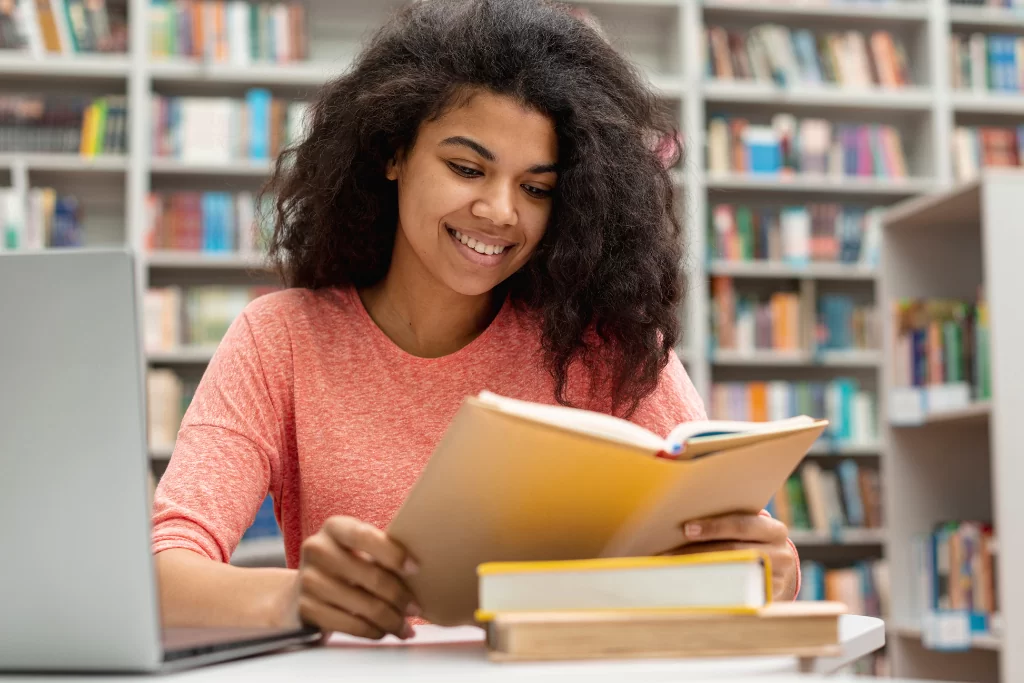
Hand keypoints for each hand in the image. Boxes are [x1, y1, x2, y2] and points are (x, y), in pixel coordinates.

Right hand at [293, 516, 420, 639]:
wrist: (303, 586)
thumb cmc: (344, 562)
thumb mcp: (357, 547)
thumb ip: (381, 550)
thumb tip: (418, 570)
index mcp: (335, 527)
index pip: (365, 536)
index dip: (393, 553)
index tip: (415, 568)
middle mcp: (317, 550)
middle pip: (371, 576)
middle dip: (400, 596)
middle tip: (416, 608)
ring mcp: (309, 580)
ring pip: (365, 606)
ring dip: (391, 620)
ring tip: (405, 627)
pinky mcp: (306, 609)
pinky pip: (350, 626)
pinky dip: (373, 631)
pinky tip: (384, 631)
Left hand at [668, 513, 797, 600]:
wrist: (777, 570)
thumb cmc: (751, 542)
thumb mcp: (748, 528)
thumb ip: (729, 521)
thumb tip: (685, 517)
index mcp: (774, 531)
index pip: (743, 525)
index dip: (714, 527)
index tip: (687, 529)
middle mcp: (781, 554)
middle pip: (736, 551)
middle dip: (701, 550)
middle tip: (671, 551)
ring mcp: (777, 579)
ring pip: (734, 574)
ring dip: (702, 570)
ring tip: (675, 567)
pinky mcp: (767, 598)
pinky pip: (736, 593)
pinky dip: (711, 588)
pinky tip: (690, 584)